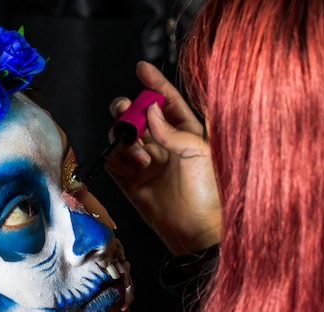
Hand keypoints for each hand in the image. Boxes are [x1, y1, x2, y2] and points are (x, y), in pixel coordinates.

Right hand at [105, 61, 220, 255]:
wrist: (196, 231)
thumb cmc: (208, 192)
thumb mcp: (198, 153)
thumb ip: (171, 130)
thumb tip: (150, 111)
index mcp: (186, 133)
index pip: (167, 101)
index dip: (154, 84)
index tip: (141, 68)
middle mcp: (164, 145)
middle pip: (138, 116)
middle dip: (129, 109)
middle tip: (126, 112)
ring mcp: (147, 163)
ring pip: (123, 137)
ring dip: (126, 140)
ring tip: (141, 156)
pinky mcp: (132, 181)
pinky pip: (115, 161)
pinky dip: (118, 160)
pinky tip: (134, 168)